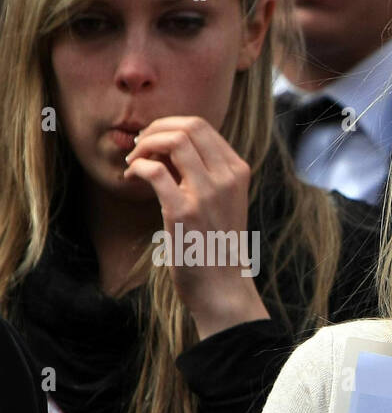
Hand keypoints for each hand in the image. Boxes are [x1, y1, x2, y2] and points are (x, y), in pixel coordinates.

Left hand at [124, 116, 268, 339]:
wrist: (222, 286)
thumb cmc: (216, 244)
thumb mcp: (222, 200)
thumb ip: (203, 171)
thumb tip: (166, 144)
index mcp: (238, 171)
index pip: (202, 126)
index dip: (170, 126)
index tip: (154, 143)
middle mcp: (227, 178)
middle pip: (188, 126)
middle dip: (155, 130)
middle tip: (140, 148)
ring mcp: (207, 194)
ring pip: (173, 140)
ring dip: (144, 145)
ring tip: (134, 161)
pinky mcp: (184, 211)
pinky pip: (154, 170)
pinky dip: (137, 167)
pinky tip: (131, 178)